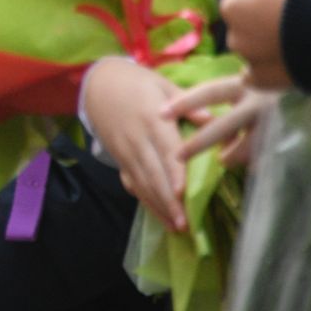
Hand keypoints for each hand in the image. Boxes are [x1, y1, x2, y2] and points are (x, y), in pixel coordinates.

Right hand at [82, 57, 187, 231]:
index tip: (183, 193)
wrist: (99, 84)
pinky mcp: (119, 158)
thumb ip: (187, 104)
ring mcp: (125, 151)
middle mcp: (136, 139)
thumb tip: (212, 119)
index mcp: (151, 118)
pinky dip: (145, 200)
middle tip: (184, 224)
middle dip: (168, 200)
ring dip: (158, 206)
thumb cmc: (138, 83)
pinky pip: (132, 182)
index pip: (165, 150)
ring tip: (175, 227)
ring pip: (141, 183)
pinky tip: (159, 215)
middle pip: (152, 173)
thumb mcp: (163, 85)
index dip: (173, 172)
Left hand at [170, 75, 274, 168]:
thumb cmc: (271, 84)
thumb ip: (226, 98)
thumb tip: (200, 118)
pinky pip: (269, 154)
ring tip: (223, 161)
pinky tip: (251, 168)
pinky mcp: (291, 136)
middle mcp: (260, 101)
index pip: (210, 92)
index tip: (160, 113)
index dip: (186, 102)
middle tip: (178, 156)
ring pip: (248, 145)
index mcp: (244, 84)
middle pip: (225, 124)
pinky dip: (257, 162)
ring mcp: (277, 120)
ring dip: (232, 155)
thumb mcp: (248, 84)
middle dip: (200, 142)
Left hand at [222, 0, 304, 89]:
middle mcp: (232, 35)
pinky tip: (278, 61)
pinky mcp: (263, 80)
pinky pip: (254, 73)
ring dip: (264, 39)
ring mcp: (247, 60)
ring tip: (294, 36)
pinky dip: (263, 68)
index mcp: (231, 6)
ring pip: (251, 43)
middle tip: (291, 14)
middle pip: (245, 17)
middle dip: (261, 13)